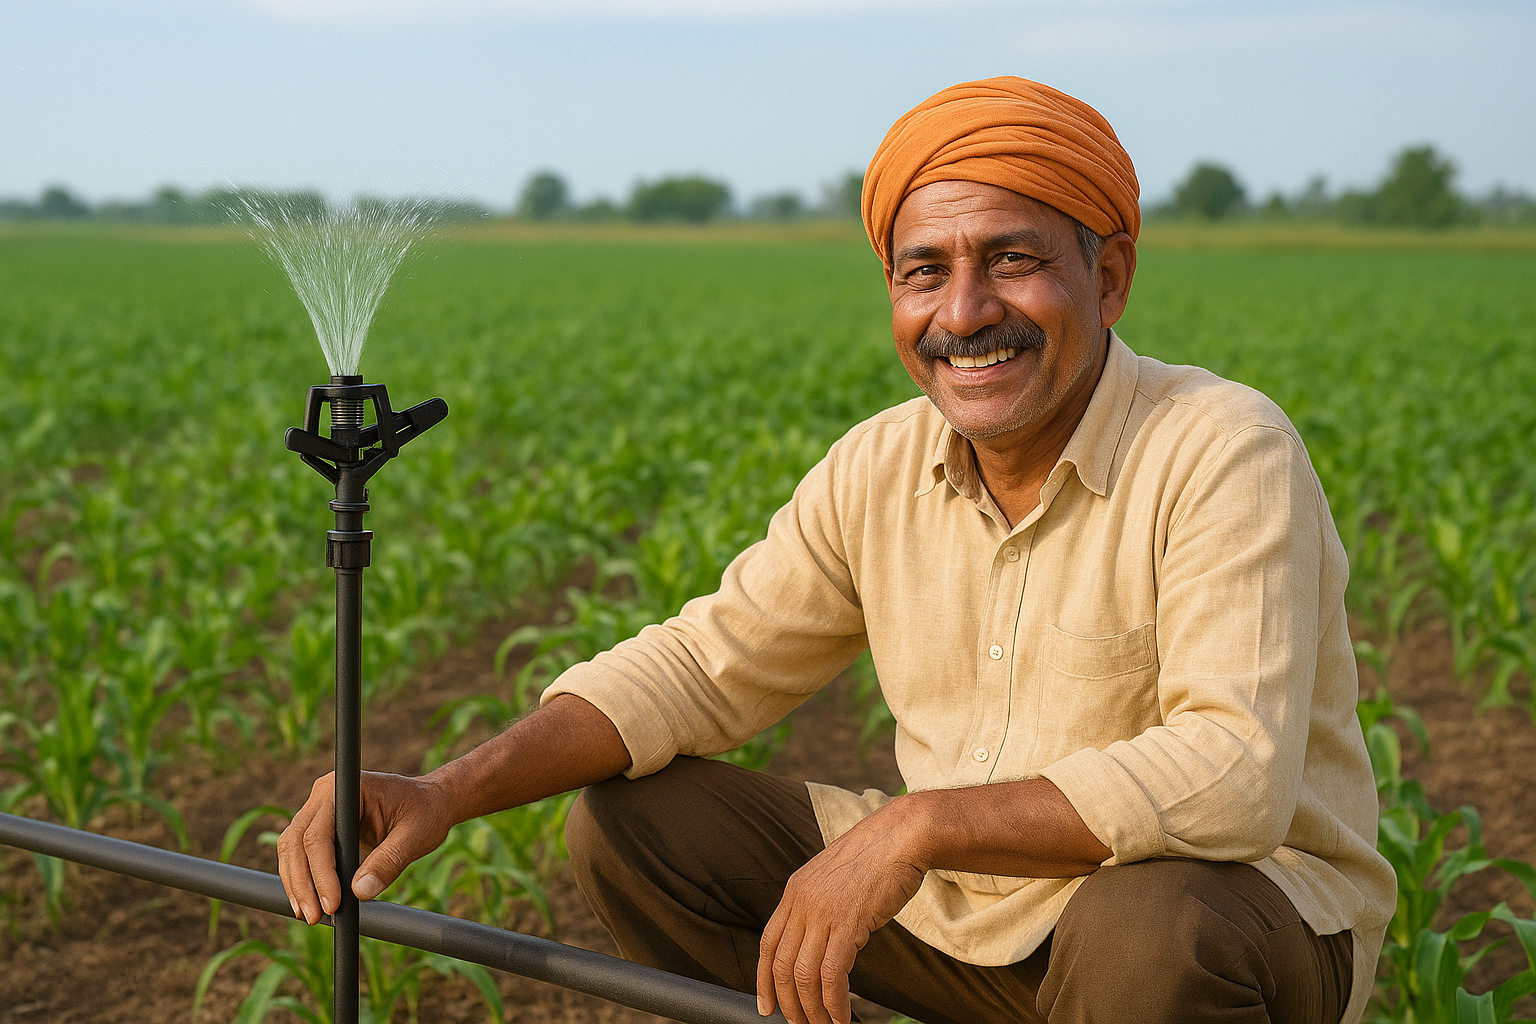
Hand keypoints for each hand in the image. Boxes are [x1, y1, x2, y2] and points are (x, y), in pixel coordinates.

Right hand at [276, 770, 450, 923]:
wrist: (431, 802)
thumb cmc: (426, 812)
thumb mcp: (415, 836)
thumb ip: (389, 861)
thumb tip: (360, 892)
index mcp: (348, 788)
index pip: (320, 833)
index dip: (321, 871)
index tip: (332, 903)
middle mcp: (325, 794)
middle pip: (297, 841)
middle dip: (304, 883)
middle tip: (316, 917)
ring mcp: (319, 808)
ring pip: (292, 848)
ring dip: (297, 883)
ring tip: (310, 915)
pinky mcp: (321, 825)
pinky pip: (301, 853)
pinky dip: (302, 878)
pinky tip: (309, 903)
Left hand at [756, 805, 926, 1023]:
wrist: (903, 835)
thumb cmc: (877, 856)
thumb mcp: (834, 878)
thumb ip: (819, 904)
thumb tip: (818, 941)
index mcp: (795, 889)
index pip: (768, 943)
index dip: (763, 979)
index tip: (766, 1005)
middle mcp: (802, 901)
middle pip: (782, 964)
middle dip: (788, 1003)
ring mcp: (823, 911)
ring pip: (804, 975)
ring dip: (813, 1010)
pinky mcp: (849, 922)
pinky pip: (833, 974)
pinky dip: (835, 1002)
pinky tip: (843, 1016)